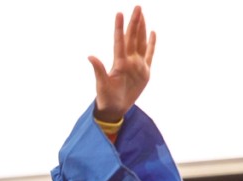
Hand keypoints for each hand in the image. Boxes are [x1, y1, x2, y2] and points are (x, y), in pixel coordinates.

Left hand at [88, 5, 155, 122]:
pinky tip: (152, 32)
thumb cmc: (106, 98)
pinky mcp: (145, 72)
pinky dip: (152, 44)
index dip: (119, 27)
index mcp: (119, 63)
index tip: (119, 13)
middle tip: (137, 7)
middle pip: (133, 37)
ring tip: (142, 15)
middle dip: (135, 22)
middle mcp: (129, 61)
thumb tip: (90, 56)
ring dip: (142, 29)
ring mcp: (137, 65)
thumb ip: (98, 70)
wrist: (114, 109)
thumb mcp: (102, 85)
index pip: (120, 41)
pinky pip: (150, 54)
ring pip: (141, 42)